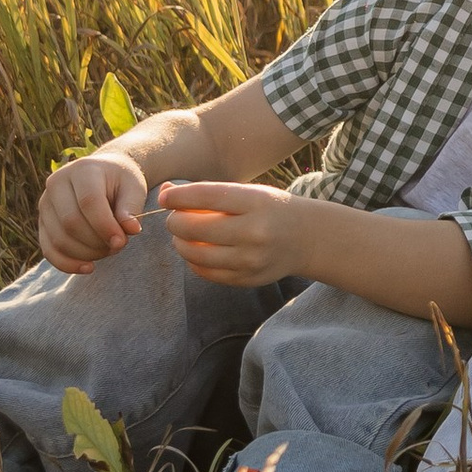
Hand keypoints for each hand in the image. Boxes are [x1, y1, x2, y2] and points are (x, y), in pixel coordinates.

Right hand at [39, 146, 149, 273]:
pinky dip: (68, 264)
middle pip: (71, 223)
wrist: (103, 175)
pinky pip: (49, 250)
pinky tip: (88, 268)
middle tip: (119, 246)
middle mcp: (56, 183)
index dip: (105, 226)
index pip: (88, 202)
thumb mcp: (134, 187)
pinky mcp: (42, 222)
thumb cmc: (121, 181)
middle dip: (97, 242)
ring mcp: (45, 203)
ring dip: (86, 254)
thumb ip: (132, 207)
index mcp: (82, 170)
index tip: (122, 241)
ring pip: (59, 239)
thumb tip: (131, 229)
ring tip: (108, 251)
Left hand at [157, 179, 307, 286]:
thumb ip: (208, 193)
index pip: (206, 197)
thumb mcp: (248, 192)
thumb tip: (165, 193)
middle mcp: (255, 232)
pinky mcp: (248, 279)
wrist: (307, 238)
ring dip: (180, 244)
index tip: (165, 197)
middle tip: (173, 219)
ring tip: (182, 236)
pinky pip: (206, 273)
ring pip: (196, 255)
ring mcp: (252, 259)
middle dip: (174, 222)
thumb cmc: (270, 209)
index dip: (178, 197)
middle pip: (195, 228)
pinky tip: (197, 251)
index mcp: (256, 203)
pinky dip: (194, 262)